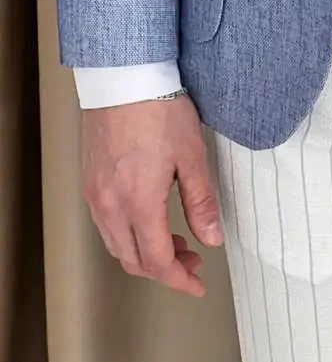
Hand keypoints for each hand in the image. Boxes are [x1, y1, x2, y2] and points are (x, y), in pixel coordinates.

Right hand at [81, 93, 222, 296]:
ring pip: (117, 245)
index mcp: (139, 203)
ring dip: (145, 253)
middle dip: (165, 269)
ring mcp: (96, 194)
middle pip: (133, 260)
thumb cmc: (159, 109)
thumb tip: (211, 238)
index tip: (197, 284)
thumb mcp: (192, 155)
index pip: (157, 261)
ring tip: (175, 240)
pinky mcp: (90, 181)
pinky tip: (148, 221)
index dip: (179, 279)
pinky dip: (128, 235)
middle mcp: (110, 205)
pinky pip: (105, 225)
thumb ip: (201, 202)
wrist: (123, 78)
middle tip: (192, 260)